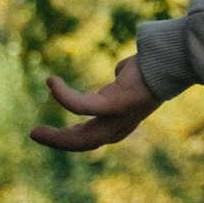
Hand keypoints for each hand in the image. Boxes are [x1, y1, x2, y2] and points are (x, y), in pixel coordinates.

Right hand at [33, 56, 157, 151]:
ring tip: (35, 132)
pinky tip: (51, 82)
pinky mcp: (113, 106)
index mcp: (120, 122)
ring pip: (80, 138)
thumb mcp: (133, 80)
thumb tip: (117, 74)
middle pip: (83, 143)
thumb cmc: (152, 67)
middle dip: (57, 142)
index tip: (55, 132)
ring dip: (55, 139)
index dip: (71, 139)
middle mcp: (119, 126)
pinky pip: (81, 107)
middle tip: (34, 134)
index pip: (92, 138)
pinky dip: (63, 97)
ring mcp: (117, 119)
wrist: (169, 59)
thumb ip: (121, 80)